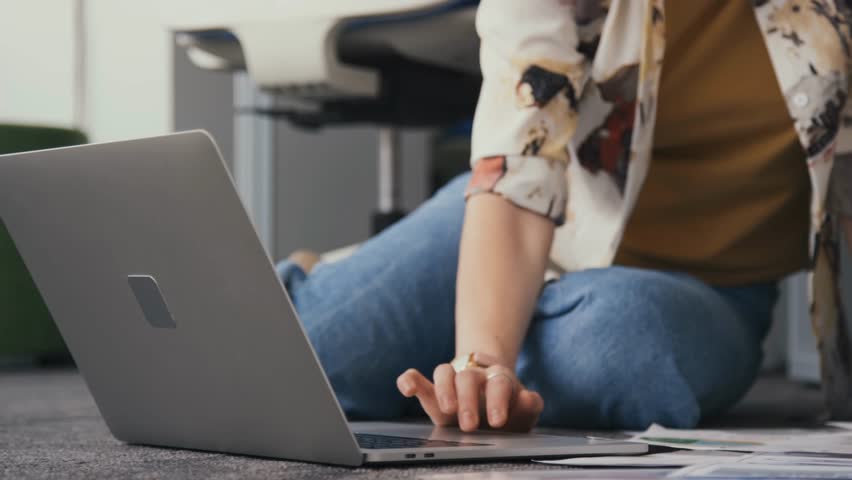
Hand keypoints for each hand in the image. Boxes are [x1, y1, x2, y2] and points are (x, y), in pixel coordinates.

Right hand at [396, 354, 543, 431]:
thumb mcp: (523, 411)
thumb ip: (529, 407)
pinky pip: (418, 379)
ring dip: (444, 390)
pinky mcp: (432, 390)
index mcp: (499, 381)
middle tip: (469, 424)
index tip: (497, 422)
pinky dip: (410, 381)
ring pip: (444, 372)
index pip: (498, 384)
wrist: (491, 395)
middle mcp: (474, 376)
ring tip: (446, 410)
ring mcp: (452, 381)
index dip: (498, 401)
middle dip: (468, 400)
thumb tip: (526, 397)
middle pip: (468, 378)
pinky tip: (406, 388)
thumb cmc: (508, 409)